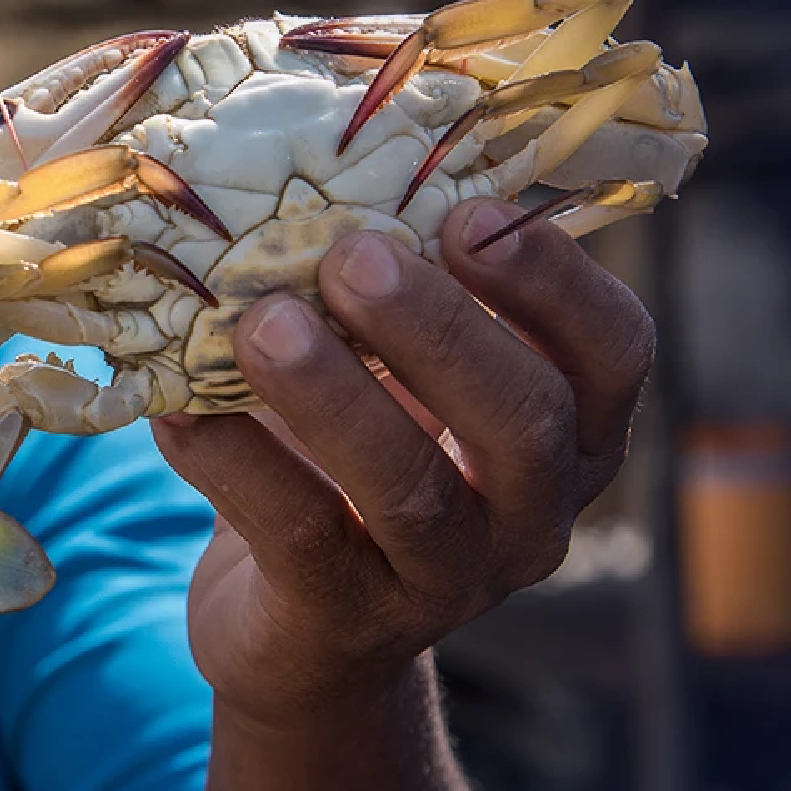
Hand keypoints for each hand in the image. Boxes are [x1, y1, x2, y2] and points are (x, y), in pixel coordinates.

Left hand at [155, 197, 654, 725]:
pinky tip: (177, 407)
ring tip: (262, 324)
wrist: (301, 638)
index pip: (613, 352)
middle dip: (441, 331)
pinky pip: (300, 537)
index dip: (555, 282)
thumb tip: (303, 152)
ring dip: (336, 397)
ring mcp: (446, 581)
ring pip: (412, 491)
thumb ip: (384, 294)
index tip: (470, 211)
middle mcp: (531, 515)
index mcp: (571, 433)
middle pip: (525, 421)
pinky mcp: (346, 623)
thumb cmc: (355, 461)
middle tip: (352, 258)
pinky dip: (235, 463)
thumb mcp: (395, 379)